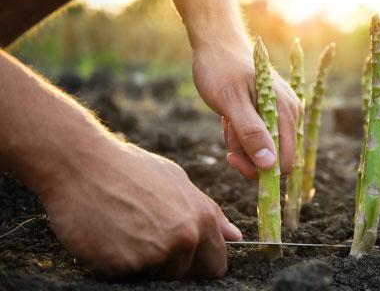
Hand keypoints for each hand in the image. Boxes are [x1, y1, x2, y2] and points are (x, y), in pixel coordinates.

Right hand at [39, 140, 241, 278]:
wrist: (81, 164)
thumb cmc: (130, 168)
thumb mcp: (177, 181)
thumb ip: (209, 212)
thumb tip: (234, 237)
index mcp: (202, 219)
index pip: (216, 265)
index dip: (200, 264)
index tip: (184, 257)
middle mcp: (184, 239)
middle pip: (185, 275)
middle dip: (170, 265)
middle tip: (146, 239)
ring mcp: (154, 255)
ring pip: (156, 278)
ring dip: (141, 264)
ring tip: (124, 232)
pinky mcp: (123, 267)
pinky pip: (125, 278)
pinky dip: (116, 264)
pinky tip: (107, 237)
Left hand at [192, 32, 300, 178]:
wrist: (216, 44)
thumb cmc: (221, 69)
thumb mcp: (231, 102)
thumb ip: (250, 132)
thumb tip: (269, 164)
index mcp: (286, 111)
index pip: (284, 161)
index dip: (259, 168)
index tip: (231, 157)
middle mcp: (290, 113)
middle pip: (274, 158)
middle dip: (246, 154)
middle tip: (227, 134)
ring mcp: (281, 112)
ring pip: (263, 148)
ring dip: (240, 143)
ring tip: (227, 119)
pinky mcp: (270, 112)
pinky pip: (258, 136)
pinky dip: (240, 134)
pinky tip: (230, 117)